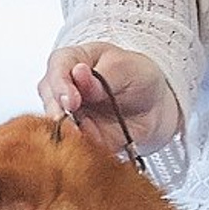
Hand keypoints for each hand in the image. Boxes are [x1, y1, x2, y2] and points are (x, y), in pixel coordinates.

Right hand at [39, 43, 180, 153]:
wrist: (157, 107)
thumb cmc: (138, 76)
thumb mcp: (127, 68)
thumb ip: (103, 75)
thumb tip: (78, 74)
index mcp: (73, 60)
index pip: (58, 67)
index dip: (61, 85)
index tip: (72, 100)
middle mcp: (65, 88)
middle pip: (50, 99)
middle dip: (59, 113)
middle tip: (74, 123)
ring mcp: (70, 114)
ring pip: (57, 125)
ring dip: (70, 133)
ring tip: (85, 138)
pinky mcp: (79, 138)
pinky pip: (75, 146)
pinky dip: (83, 149)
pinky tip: (93, 149)